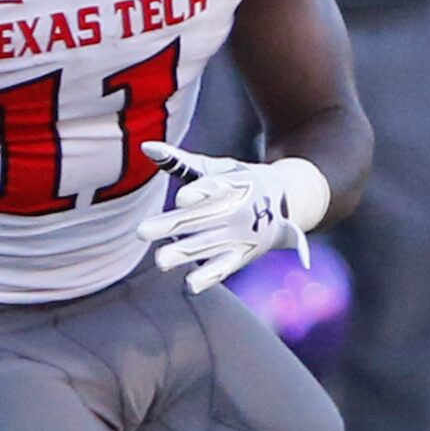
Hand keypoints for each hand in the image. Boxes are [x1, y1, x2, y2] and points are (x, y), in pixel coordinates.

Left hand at [135, 143, 330, 293]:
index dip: (200, 192)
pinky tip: (190, 284)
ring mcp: (240, 235)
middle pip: (201, 218)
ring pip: (208, 244)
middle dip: (172, 225)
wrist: (287, 202)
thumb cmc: (238, 182)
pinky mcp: (241, 255)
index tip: (182, 198)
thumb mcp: (215, 168)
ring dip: (185, 253)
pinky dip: (209, 276)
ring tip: (161, 260)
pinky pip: (224, 267)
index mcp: (234, 184)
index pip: (214, 188)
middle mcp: (237, 210)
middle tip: (142, 231)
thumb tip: (146, 145)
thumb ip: (179, 161)